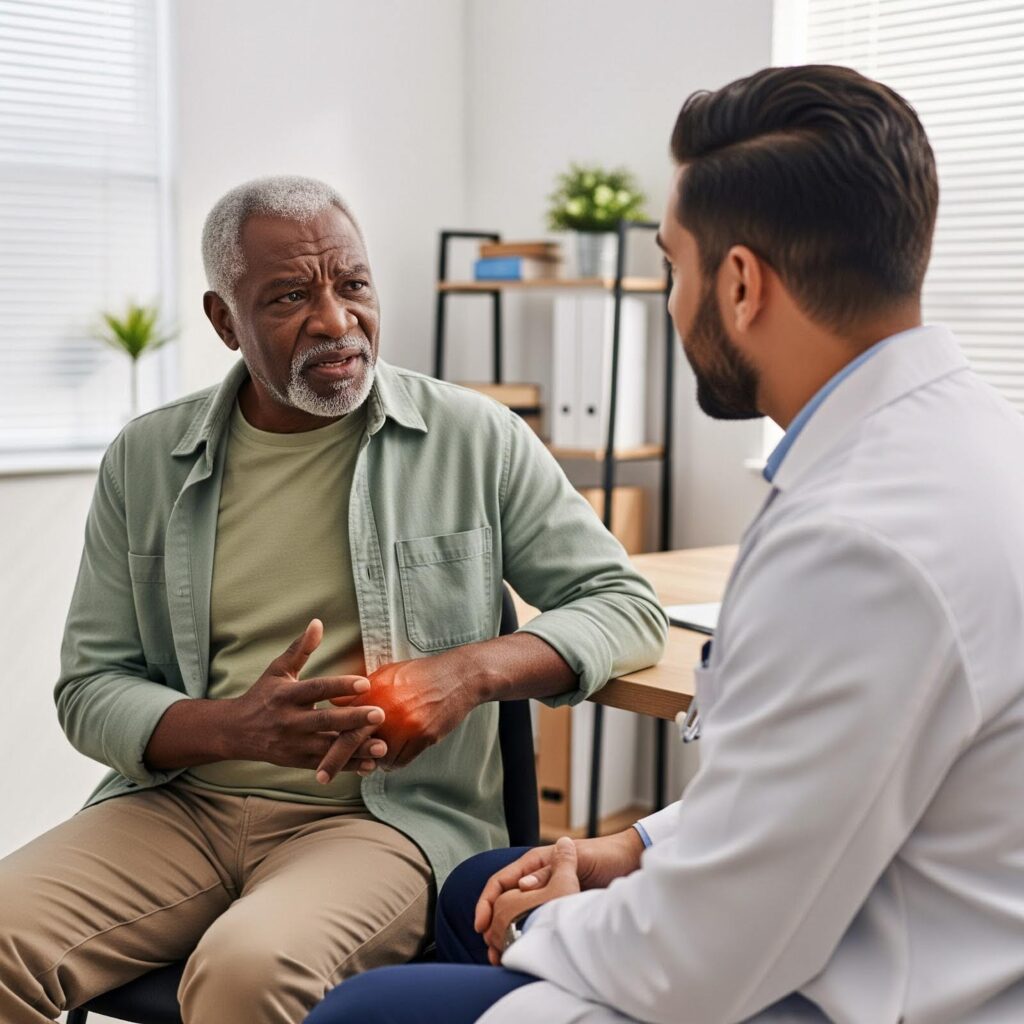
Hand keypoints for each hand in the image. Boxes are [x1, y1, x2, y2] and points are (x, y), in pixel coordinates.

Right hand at [227, 619, 387, 774]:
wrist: (235, 731)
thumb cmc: (262, 695)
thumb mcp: (277, 670)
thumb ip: (300, 649)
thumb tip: (317, 623)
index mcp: (286, 695)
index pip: (316, 688)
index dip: (340, 686)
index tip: (365, 683)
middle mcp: (289, 721)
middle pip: (324, 720)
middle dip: (353, 719)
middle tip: (380, 715)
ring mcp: (293, 744)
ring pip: (327, 747)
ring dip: (355, 749)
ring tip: (382, 747)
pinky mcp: (296, 761)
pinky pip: (324, 764)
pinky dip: (347, 767)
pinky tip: (370, 766)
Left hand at [318, 647, 478, 778]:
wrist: (458, 676)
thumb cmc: (420, 674)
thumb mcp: (387, 674)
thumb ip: (360, 691)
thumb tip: (335, 703)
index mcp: (375, 693)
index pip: (344, 720)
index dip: (326, 738)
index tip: (312, 749)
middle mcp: (387, 710)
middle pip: (354, 741)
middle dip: (335, 761)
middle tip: (320, 778)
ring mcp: (406, 726)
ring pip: (379, 756)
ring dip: (372, 760)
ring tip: (370, 758)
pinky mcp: (424, 737)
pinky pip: (400, 760)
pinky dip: (393, 762)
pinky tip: (391, 756)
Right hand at [474, 826, 644, 948]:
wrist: (627, 862)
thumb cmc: (603, 856)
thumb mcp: (576, 859)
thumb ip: (550, 870)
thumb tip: (522, 886)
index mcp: (535, 863)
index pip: (500, 881)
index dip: (487, 902)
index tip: (481, 925)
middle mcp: (536, 878)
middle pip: (504, 902)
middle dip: (493, 924)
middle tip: (490, 948)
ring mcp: (546, 893)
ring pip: (517, 914)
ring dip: (507, 933)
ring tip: (503, 955)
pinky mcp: (557, 906)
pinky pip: (535, 921)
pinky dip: (526, 935)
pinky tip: (525, 949)